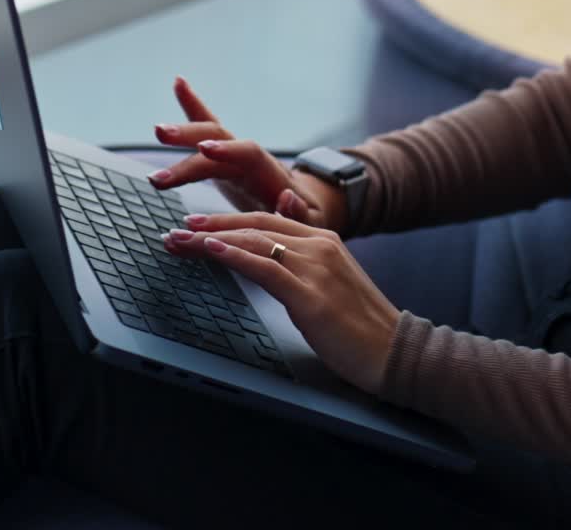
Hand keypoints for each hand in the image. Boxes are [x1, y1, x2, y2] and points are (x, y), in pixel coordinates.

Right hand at [150, 77, 345, 230]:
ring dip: (183, 133)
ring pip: (209, 135)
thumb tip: (287, 197)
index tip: (205, 151)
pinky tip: (180, 82)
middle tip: (164, 144)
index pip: (249, 156)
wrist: (306, 205)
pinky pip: (208, 129)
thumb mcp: (311, 222)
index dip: (228, 152)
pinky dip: (194, 105)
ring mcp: (236, 155)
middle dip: (194, 141)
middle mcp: (251, 158)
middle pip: (222, 140)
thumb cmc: (306, 216)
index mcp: (270, 174)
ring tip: (158, 130)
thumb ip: (298, 213)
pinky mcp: (223, 157)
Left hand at [162, 211, 397, 394]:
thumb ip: (303, 265)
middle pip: (256, 225)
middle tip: (178, 230)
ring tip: (180, 241)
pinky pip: (265, 268)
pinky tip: (212, 251)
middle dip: (212, 226)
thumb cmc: (360, 325)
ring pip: (255, 241)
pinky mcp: (310, 295)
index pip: (268, 220)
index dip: (229, 220)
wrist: (392, 350)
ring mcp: (316, 267)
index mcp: (325, 239)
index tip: (199, 225)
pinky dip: (234, 256)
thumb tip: (273, 258)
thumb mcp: (330, 284)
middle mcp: (320, 245)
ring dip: (211, 239)